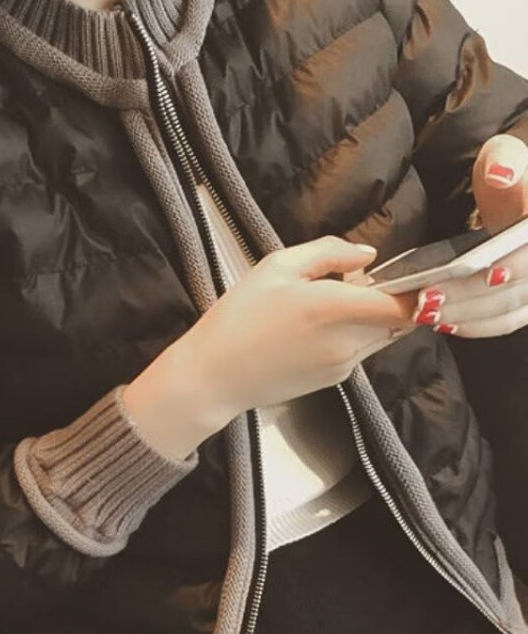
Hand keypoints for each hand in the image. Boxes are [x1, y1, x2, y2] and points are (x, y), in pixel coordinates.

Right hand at [123, 237, 419, 459]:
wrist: (214, 377)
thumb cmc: (239, 317)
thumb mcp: (277, 266)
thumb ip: (329, 253)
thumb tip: (367, 256)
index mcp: (334, 308)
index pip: (404, 303)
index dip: (420, 290)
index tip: (419, 274)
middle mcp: (347, 342)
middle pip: (399, 320)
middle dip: (390, 298)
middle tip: (354, 281)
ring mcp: (344, 365)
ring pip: (382, 335)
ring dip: (372, 317)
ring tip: (328, 303)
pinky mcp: (336, 380)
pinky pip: (361, 351)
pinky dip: (354, 335)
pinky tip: (315, 329)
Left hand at [409, 134, 527, 339]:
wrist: (512, 196)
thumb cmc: (505, 173)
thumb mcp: (505, 155)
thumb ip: (505, 158)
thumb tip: (501, 174)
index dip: (517, 266)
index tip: (489, 275)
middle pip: (521, 288)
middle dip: (473, 295)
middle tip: (428, 299)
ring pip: (511, 310)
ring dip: (468, 315)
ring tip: (426, 311)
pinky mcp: (524, 301)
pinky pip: (505, 322)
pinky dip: (475, 324)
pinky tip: (445, 322)